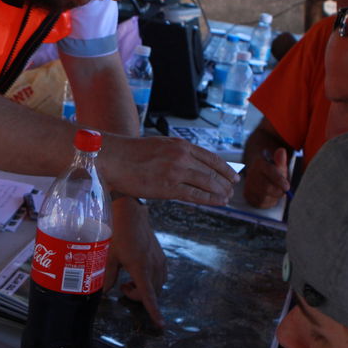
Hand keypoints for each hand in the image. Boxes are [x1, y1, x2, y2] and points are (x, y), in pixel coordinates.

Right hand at [99, 135, 234, 205]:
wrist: (114, 159)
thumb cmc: (131, 154)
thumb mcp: (160, 146)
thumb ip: (176, 155)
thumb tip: (189, 166)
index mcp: (181, 145)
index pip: (211, 157)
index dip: (225, 168)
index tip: (233, 175)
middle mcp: (182, 156)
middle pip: (212, 171)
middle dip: (225, 182)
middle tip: (232, 189)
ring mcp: (176, 171)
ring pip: (207, 182)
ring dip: (220, 191)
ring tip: (227, 197)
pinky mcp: (169, 187)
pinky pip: (196, 194)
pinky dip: (210, 199)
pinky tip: (218, 202)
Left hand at [104, 198, 165, 328]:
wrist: (131, 212)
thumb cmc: (118, 232)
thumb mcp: (108, 255)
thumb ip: (107, 276)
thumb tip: (104, 292)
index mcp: (141, 267)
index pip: (148, 295)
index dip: (154, 311)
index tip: (161, 324)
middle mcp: (154, 266)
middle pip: (152, 293)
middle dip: (139, 297)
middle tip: (123, 287)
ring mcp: (159, 261)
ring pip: (157, 286)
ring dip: (145, 289)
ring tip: (129, 281)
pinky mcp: (161, 256)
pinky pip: (161, 276)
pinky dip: (151, 281)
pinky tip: (139, 274)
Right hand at [241, 147, 289, 207]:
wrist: (261, 174)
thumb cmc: (273, 170)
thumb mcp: (279, 164)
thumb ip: (281, 159)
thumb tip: (281, 151)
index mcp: (260, 163)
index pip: (270, 172)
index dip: (279, 181)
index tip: (287, 187)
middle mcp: (252, 174)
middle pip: (266, 188)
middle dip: (278, 192)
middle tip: (283, 191)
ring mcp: (248, 185)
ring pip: (264, 197)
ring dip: (273, 197)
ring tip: (276, 193)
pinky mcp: (247, 195)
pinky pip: (260, 203)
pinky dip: (268, 202)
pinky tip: (271, 197)